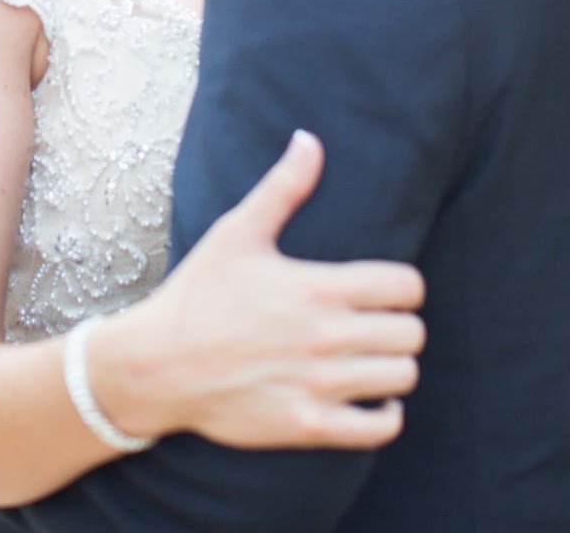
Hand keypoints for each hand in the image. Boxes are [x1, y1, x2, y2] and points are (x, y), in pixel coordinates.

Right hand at [91, 131, 425, 450]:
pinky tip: (372, 398)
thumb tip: (309, 139)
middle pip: (411, 334)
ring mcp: (318, 385)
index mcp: (316, 287)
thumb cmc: (199, 293)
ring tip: (372, 357)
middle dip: (400, 325)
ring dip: (393, 367)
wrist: (158, 364)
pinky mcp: (307, 426)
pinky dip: (385, 415)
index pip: (406, 286)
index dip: (404, 286)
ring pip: (402, 379)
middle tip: (377, 323)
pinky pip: (379, 429)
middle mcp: (325, 337)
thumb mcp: (238, 232)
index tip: (386, 290)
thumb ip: (283, 187)